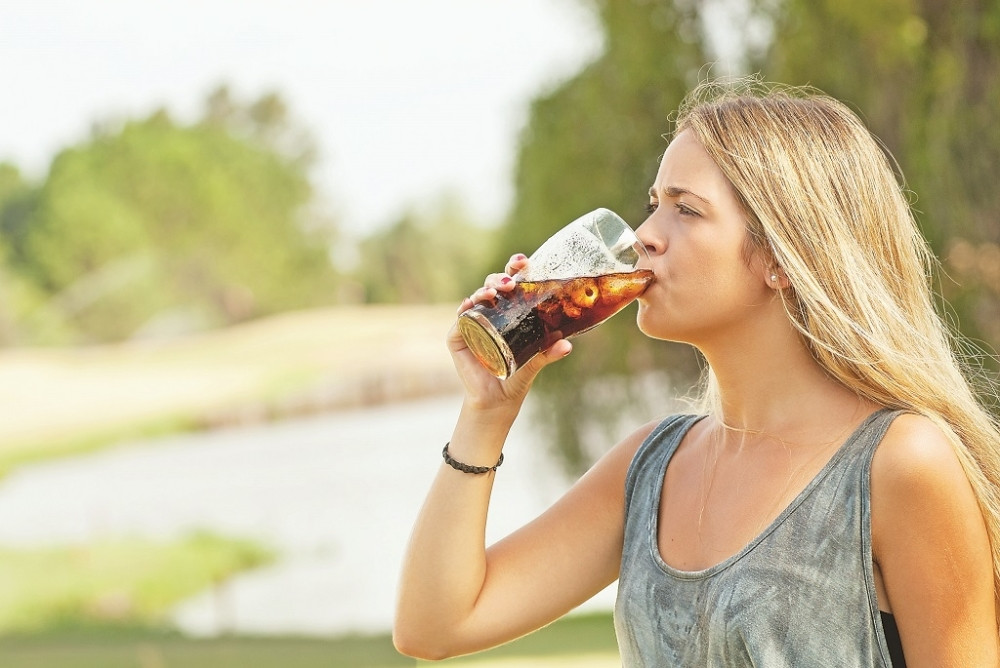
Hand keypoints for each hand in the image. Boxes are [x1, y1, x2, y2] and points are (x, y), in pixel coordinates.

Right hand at [449, 253, 571, 410]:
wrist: (498, 400)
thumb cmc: (517, 375)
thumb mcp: (535, 361)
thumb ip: (548, 352)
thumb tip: (567, 345)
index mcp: (510, 311)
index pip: (511, 283)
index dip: (515, 269)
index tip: (523, 262)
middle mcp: (490, 313)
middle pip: (492, 285)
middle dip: (499, 279)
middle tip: (510, 284)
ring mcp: (473, 323)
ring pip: (476, 298)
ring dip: (483, 291)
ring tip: (492, 294)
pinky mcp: (458, 338)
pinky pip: (461, 320)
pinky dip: (464, 311)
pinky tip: (468, 305)